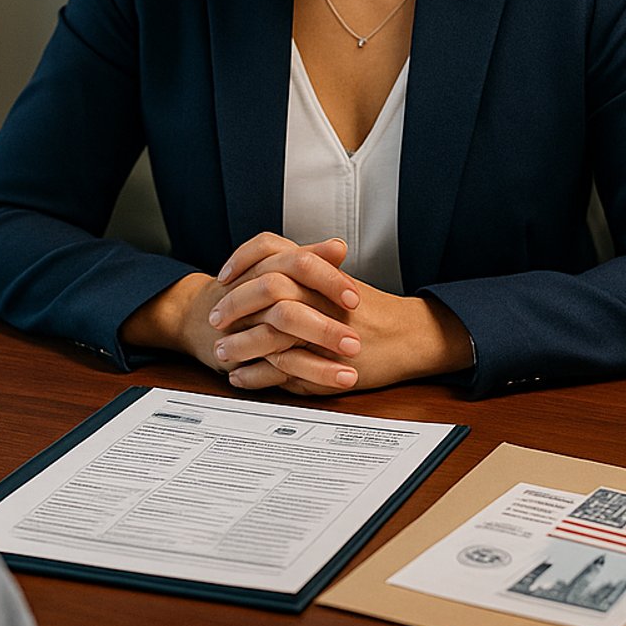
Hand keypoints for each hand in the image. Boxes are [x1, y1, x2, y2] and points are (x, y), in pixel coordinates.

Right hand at [117, 237, 363, 380]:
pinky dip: (306, 377)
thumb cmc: (246, 293)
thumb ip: (307, 258)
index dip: (327, 279)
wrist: (196, 317)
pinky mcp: (245, 359)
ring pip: (279, 341)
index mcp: (266, 267)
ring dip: (319, 360)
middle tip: (354, 341)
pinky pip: (274, 371)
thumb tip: (339, 246)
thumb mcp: (275, 268)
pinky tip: (332, 382)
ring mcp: (247, 329)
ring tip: (350, 370)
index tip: (354, 297)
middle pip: (289, 306)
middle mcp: (254, 296)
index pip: (299, 264)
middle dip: (323, 326)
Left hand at [208, 237, 473, 394]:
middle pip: (264, 289)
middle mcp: (318, 294)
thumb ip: (306, 272)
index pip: (269, 248)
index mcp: (318, 270)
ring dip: (239, 345)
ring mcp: (321, 329)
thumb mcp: (337, 283)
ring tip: (222, 354)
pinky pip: (282, 369)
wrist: (411, 336)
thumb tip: (267, 270)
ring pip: (269, 333)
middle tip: (215, 319)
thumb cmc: (373, 311)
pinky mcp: (325, 362)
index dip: (241, 260)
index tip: (223, 276)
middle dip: (233, 306)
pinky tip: (241, 377)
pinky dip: (256, 375)